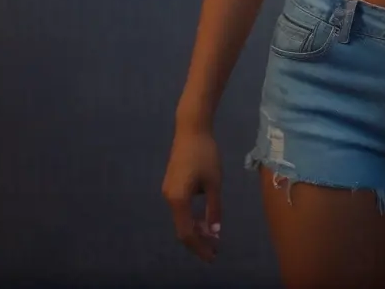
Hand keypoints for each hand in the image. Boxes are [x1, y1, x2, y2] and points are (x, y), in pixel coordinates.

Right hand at [162, 123, 222, 262]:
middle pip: (182, 227)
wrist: (191, 129)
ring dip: (196, 228)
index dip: (199, 247)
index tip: (212, 256)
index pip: (187, 233)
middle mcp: (169, 197)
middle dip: (198, 240)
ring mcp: (168, 190)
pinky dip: (192, 216)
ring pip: (181, 217)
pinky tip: (205, 218)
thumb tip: (215, 231)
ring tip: (213, 235)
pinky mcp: (172, 183)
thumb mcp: (214, 182)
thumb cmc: (205, 153)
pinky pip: (181, 207)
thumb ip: (214, 207)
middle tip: (215, 250)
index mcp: (178, 199)